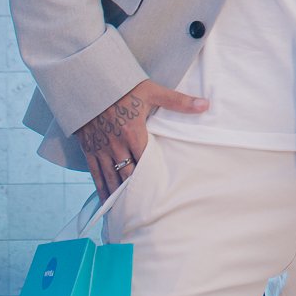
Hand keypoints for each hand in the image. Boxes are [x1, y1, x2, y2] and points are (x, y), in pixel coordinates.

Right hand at [73, 79, 207, 200]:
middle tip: (146, 209)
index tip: (161, 191)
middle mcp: (116, 144)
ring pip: (111, 177)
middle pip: (128, 174)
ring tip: (127, 212)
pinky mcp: (89, 149)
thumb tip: (206, 105)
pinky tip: (107, 200)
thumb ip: (179, 101)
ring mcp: (101, 149)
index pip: (146, 160)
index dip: (153, 176)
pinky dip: (101, 188)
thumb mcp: (153, 91)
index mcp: (134, 132)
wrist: (89, 83)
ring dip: (119, 195)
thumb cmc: (123, 87)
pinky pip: (94, 173)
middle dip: (136, 191)